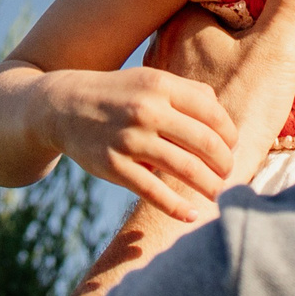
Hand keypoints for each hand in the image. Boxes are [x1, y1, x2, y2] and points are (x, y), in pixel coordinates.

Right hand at [38, 67, 239, 222]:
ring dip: (209, 186)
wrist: (62, 106)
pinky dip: (177, 207)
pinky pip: (154, 192)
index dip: (229, 135)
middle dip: (224, 163)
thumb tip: (223, 119)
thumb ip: (188, 92)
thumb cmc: (117, 96)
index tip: (232, 148)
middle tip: (228, 173)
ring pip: (184, 168)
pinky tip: (191, 215)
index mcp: (160, 85)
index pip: (212, 113)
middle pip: (204, 142)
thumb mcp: (149, 80)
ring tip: (218, 194)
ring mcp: (129, 139)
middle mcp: (147, 110)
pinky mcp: (113, 166)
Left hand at [157, 0, 294, 188]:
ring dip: (244, 33)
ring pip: (215, 36)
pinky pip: (211, 66)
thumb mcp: (277, 47)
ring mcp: (173, 70)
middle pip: (221, 4)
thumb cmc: (238, 115)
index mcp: (187, 14)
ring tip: (287, 31)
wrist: (205, 189)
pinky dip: (234, 63)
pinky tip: (257, 75)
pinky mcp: (184, 100)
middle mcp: (170, 36)